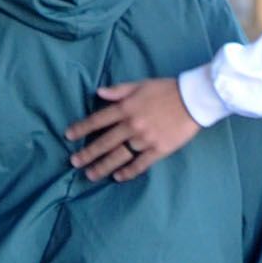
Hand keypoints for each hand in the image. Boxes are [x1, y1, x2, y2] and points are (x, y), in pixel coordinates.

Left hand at [66, 75, 197, 180]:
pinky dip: (128, 172)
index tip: (69, 136)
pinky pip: (140, 164)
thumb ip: (118, 90)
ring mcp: (145, 139)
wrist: (193, 100)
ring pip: (119, 156)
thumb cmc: (165, 89)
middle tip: (74, 162)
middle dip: (88, 153)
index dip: (82, 128)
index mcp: (126, 108)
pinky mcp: (159, 150)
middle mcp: (132, 125)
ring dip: (103, 166)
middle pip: (105, 142)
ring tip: (90, 175)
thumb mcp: (139, 85)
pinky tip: (118, 177)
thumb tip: (98, 92)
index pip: (98, 120)